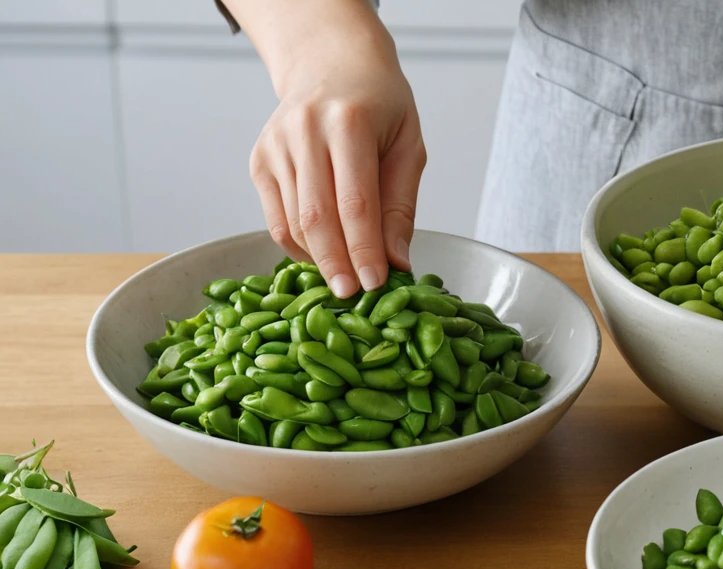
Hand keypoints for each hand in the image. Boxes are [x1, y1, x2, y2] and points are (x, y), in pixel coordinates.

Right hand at [248, 27, 425, 297]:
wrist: (332, 64)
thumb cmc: (380, 106)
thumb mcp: (408, 147)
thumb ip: (400, 206)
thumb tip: (397, 262)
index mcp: (349, 122)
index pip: (356, 203)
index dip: (364, 250)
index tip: (375, 284)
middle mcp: (304, 130)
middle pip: (317, 216)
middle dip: (337, 264)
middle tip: (353, 296)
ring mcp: (276, 146)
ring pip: (293, 222)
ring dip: (320, 259)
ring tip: (345, 278)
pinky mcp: (259, 161)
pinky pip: (276, 219)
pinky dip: (299, 246)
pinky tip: (323, 256)